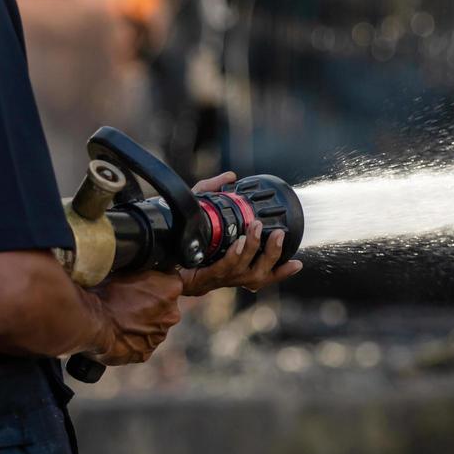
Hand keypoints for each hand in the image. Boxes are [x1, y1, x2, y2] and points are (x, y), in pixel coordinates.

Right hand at [89, 270, 182, 364]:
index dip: (155, 283)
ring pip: (152, 327)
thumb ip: (142, 272)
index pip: (171, 282)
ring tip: (117, 320)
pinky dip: (131, 340)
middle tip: (126, 303)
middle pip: (164, 307)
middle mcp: (171, 314)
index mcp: (171, 288)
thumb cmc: (103, 292)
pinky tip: (116, 334)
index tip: (142, 285)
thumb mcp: (125, 269)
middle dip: (149, 306)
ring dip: (140, 324)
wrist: (88, 321)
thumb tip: (140, 272)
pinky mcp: (145, 353)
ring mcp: (159, 335)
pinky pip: (141, 344)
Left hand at [179, 172, 303, 296]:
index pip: (263, 273)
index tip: (297, 262)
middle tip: (277, 232)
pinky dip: (234, 256)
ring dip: (254, 248)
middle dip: (273, 253)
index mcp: (235, 267)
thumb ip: (214, 190)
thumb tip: (232, 176)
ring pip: (246, 270)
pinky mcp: (205, 276)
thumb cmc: (180, 240)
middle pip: (261, 273)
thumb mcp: (200, 210)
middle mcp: (231, 276)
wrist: (156, 258)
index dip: (282, 271)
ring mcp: (219, 277)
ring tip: (257, 228)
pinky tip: (239, 243)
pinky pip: (224, 268)